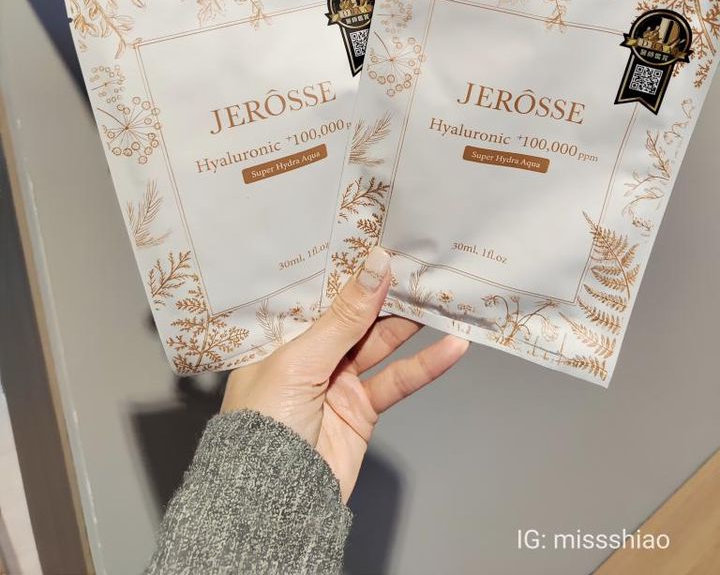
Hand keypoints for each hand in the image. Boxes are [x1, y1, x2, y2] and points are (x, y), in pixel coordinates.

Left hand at [222, 246, 468, 501]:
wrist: (272, 503)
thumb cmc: (263, 425)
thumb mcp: (300, 360)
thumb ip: (344, 316)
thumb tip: (375, 264)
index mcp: (280, 337)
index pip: (318, 294)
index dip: (347, 270)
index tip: (377, 240)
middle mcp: (307, 355)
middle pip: (354, 315)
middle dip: (385, 292)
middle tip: (418, 262)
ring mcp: (336, 382)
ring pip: (380, 344)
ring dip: (411, 323)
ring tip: (442, 296)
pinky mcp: (361, 410)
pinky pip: (397, 380)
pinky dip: (426, 365)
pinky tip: (451, 348)